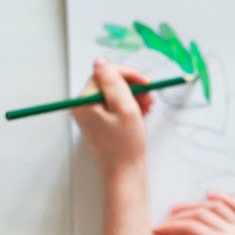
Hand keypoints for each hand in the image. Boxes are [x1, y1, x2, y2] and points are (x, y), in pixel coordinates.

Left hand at [72, 59, 152, 180]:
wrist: (126, 172)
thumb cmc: (126, 144)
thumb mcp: (125, 109)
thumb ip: (114, 83)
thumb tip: (101, 62)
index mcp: (84, 101)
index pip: (105, 74)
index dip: (128, 75)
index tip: (147, 83)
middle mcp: (83, 106)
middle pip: (109, 84)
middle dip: (132, 88)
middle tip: (150, 98)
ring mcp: (91, 115)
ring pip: (114, 95)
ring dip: (133, 97)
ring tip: (148, 108)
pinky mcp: (99, 122)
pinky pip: (114, 106)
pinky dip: (129, 107)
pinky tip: (141, 114)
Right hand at [153, 192, 234, 234]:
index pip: (192, 228)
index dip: (171, 226)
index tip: (157, 230)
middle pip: (202, 214)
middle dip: (179, 216)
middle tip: (164, 222)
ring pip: (219, 207)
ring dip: (196, 205)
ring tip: (179, 209)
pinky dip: (224, 198)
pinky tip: (212, 195)